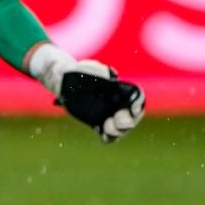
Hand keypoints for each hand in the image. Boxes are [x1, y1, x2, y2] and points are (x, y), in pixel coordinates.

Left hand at [28, 44, 145, 143]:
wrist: (66, 82)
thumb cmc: (80, 72)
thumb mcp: (87, 67)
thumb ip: (98, 69)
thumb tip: (110, 75)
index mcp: (121, 90)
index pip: (137, 97)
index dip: (138, 104)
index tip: (132, 109)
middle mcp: (119, 104)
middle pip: (132, 117)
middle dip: (128, 121)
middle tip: (117, 119)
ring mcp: (110, 116)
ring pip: (122, 129)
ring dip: (118, 131)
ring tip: (107, 127)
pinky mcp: (100, 124)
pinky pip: (109, 136)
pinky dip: (109, 138)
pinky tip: (103, 135)